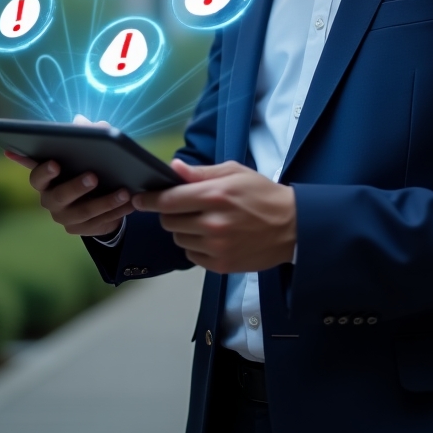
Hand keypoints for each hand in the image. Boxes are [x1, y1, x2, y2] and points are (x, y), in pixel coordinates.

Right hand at [5, 115, 133, 236]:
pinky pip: (101, 222)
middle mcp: (51, 201)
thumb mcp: (83, 152)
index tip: (55, 164)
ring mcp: (66, 218)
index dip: (44, 171)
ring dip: (106, 202)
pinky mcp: (82, 230)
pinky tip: (131, 203)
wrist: (91, 199)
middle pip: (60, 196)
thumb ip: (85, 136)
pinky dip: (118, 212)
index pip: (37, 177)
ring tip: (124, 192)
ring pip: (85, 212)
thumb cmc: (82, 169)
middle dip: (77, 186)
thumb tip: (92, 124)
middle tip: (94, 177)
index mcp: (46, 181)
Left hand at [132, 160, 296, 273]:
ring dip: (184, 229)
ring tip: (204, 221)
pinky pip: (191, 255)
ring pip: (179, 239)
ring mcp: (216, 247)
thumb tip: (173, 168)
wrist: (292, 227)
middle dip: (170, 213)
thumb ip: (201, 173)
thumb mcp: (234, 173)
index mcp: (215, 196)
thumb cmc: (263, 194)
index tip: (139, 199)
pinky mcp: (221, 265)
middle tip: (184, 207)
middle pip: (169, 222)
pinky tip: (212, 237)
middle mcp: (213, 223)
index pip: (168, 201)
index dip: (149, 200)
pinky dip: (196, 246)